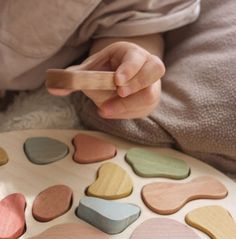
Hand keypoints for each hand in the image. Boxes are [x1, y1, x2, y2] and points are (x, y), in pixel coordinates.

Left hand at [48, 41, 164, 118]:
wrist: (120, 80)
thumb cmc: (104, 72)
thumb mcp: (89, 71)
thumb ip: (73, 79)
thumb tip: (52, 87)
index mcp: (130, 52)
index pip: (136, 57)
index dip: (129, 69)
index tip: (117, 81)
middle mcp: (146, 65)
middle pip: (155, 70)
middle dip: (137, 83)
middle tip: (120, 93)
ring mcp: (151, 83)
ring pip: (150, 94)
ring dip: (129, 105)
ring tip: (105, 110)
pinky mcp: (150, 99)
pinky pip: (144, 108)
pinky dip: (127, 112)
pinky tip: (111, 111)